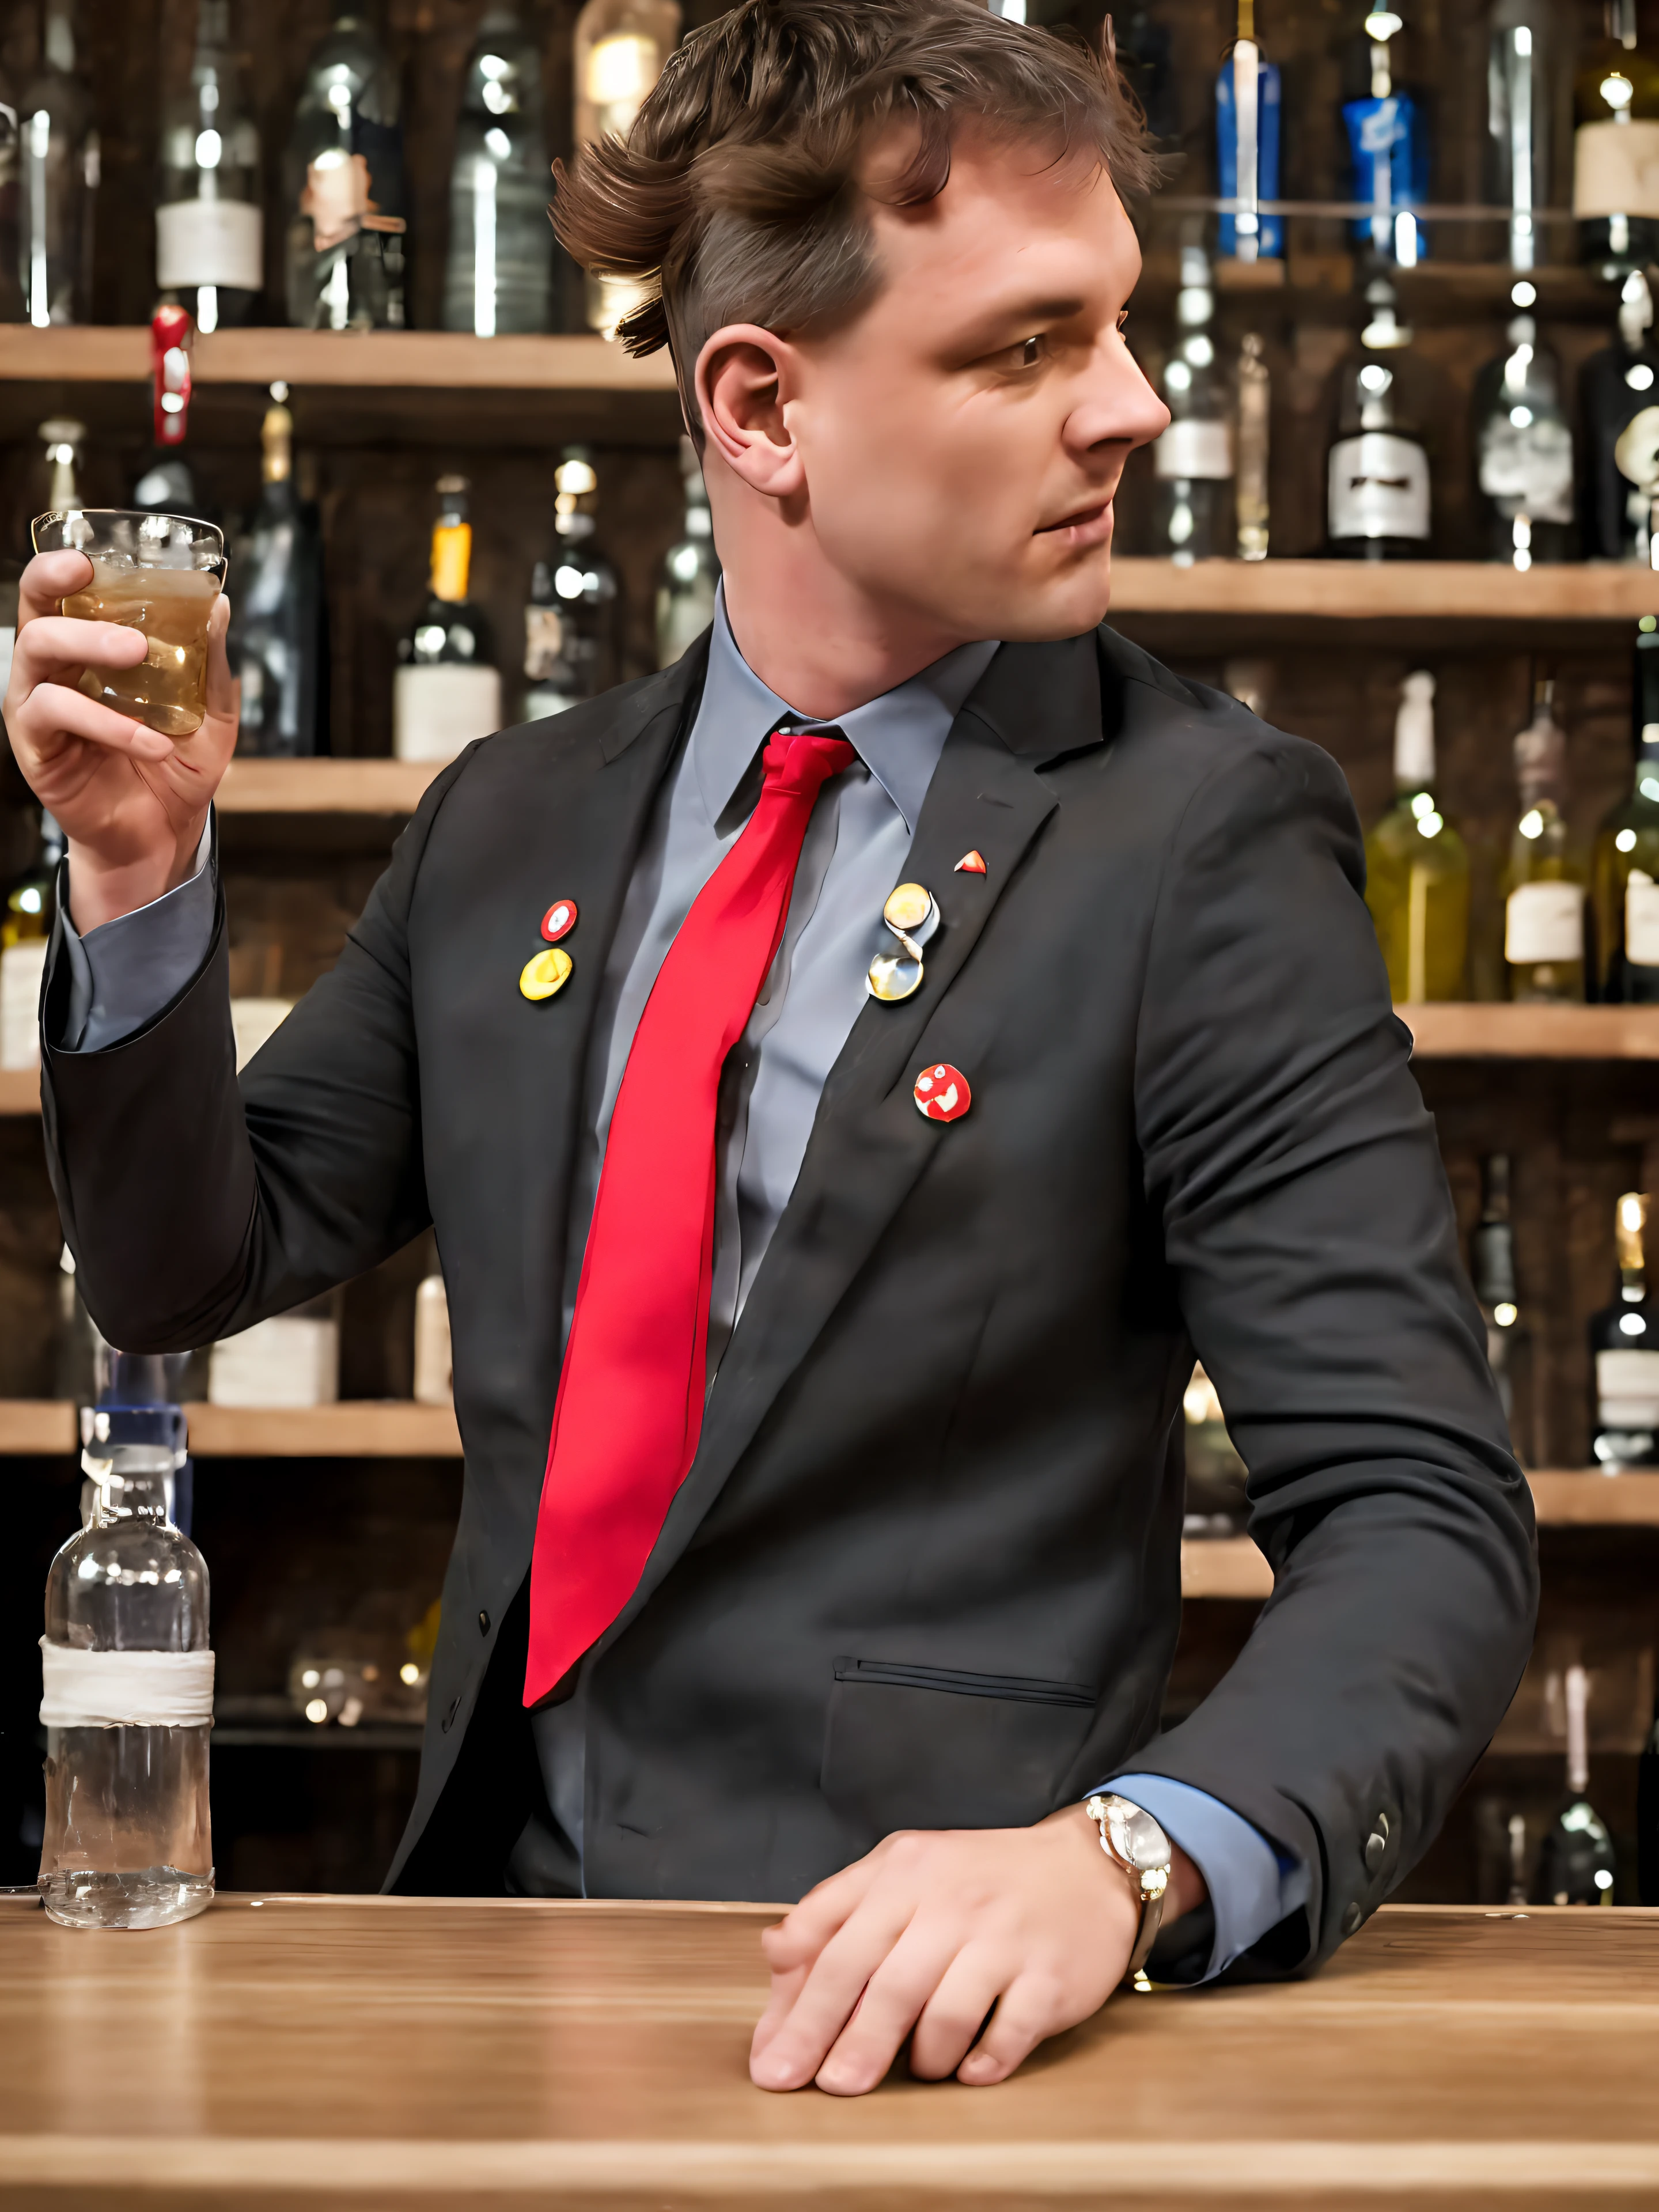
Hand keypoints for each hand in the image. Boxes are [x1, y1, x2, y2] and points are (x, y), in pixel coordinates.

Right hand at [4, 549, 237, 932]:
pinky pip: (58, 716)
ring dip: (88, 646)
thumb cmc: (177, 767)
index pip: (59, 595)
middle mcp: (54, 672)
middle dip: (66, 594)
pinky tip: (150, 742)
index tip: (89, 556)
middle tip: (117, 604)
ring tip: (138, 656)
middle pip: (36, 612)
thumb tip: (217, 606)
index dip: (62, 567)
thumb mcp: (211, 715)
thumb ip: (211, 665)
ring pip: (36, 652)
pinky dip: (109, 724)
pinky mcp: (35, 747)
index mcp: (87, 652)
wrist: (165, 832)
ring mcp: (38, 707)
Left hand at [749, 1804, 1205, 2096]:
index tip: (771, 2060)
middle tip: (820, 2088)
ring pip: (943, 2013)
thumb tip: (774, 1956)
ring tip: (911, 2072)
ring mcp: (1003, 1938)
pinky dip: (981, 2062)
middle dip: (843, 2043)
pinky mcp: (1049, 1976)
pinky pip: (1008, 2034)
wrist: (1087, 1868)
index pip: (832, 1940)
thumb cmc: (980, 1879)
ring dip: (918, 2057)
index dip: (795, 2007)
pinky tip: (967, 2072)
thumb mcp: (902, 1871)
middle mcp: (950, 1900)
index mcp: (903, 1871)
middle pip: (882, 1982)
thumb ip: (836, 1909)